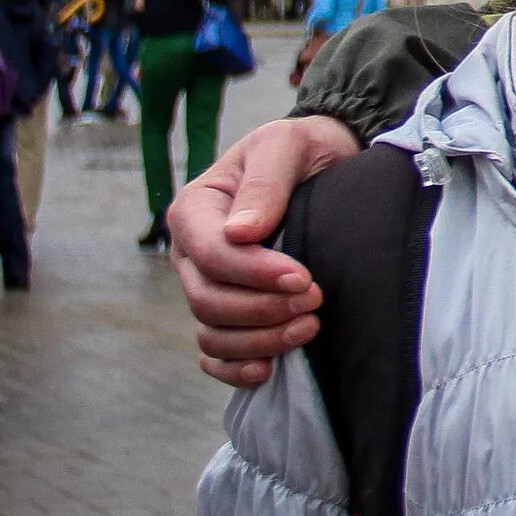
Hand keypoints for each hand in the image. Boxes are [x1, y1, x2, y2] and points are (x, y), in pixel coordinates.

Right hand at [171, 116, 358, 383]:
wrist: (323, 163)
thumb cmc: (301, 149)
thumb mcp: (285, 146)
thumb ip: (264, 184)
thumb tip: (240, 232)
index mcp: (195, 210)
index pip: (211, 255)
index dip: (253, 273)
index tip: (302, 278)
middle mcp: (192, 253)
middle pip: (208, 299)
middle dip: (262, 309)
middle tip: (316, 301)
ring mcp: (206, 286)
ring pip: (212, 331)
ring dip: (258, 340)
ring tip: (309, 328)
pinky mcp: (227, 312)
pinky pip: (214, 354)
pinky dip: (234, 368)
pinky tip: (268, 369)